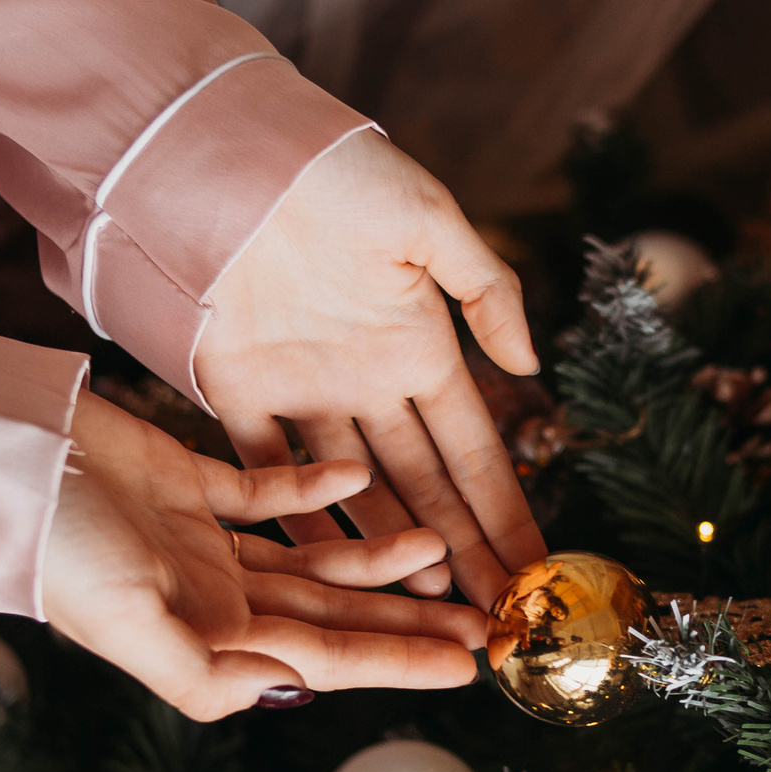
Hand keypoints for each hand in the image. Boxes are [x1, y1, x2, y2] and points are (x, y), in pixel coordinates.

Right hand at [40, 394, 485, 720]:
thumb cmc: (53, 549)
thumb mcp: (127, 626)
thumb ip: (208, 672)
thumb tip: (294, 691)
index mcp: (205, 639)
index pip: (326, 656)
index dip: (399, 661)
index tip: (467, 663)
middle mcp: (212, 597)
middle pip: (333, 613)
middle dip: (406, 619)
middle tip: (481, 619)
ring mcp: (201, 540)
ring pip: (311, 556)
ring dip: (374, 553)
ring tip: (435, 544)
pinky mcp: (186, 479)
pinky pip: (265, 488)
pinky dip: (310, 485)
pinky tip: (356, 475)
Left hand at [197, 129, 548, 604]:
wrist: (230, 150)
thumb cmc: (339, 173)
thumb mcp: (431, 221)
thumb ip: (488, 290)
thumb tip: (530, 369)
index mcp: (418, 346)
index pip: (474, 449)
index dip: (506, 510)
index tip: (539, 570)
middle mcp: (366, 382)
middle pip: (423, 488)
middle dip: (463, 554)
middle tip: (494, 621)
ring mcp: (303, 392)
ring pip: (354, 494)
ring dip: (388, 552)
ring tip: (425, 611)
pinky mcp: (234, 391)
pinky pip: (269, 471)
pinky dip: (297, 518)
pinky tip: (325, 572)